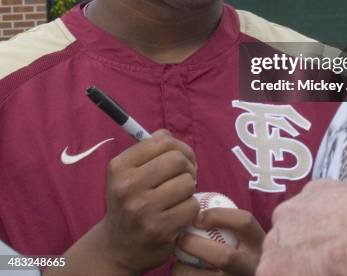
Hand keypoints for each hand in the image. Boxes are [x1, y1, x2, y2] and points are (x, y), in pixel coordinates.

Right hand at [46, 130, 198, 275]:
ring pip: (188, 182)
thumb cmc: (129, 202)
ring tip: (178, 196)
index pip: (162, 140)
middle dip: (188, 167)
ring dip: (189, 189)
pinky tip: (177, 214)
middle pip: (178, 159)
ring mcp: (143, 210)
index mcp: (119, 167)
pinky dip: (190, 208)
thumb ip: (149, 151)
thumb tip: (170, 136)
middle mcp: (128, 186)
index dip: (179, 147)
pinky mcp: (160, 230)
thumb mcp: (127, 173)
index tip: (180, 158)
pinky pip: (192, 206)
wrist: (117, 247)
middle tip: (183, 177)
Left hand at [171, 207, 264, 275]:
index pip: (244, 222)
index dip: (218, 216)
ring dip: (184, 268)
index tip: (197, 216)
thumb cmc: (240, 250)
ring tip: (176, 260)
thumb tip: (193, 205)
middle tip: (180, 238)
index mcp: (258, 243)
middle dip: (196, 246)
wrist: (262, 271)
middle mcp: (252, 265)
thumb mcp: (245, 236)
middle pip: (224, 257)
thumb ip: (229, 223)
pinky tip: (181, 271)